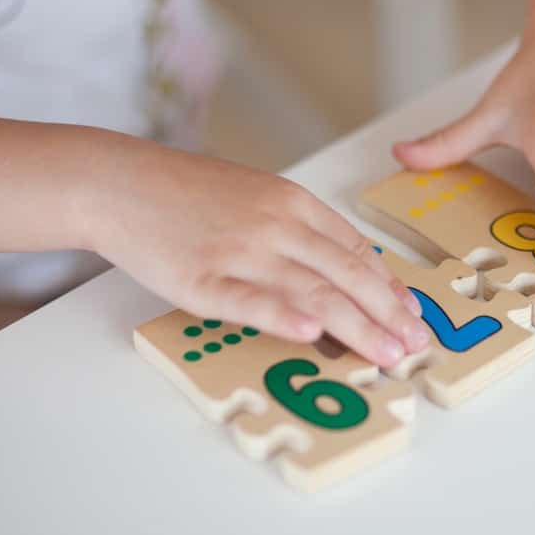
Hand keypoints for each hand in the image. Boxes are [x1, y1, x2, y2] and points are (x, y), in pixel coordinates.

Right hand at [81, 139, 428, 367]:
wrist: (119, 181)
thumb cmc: (186, 192)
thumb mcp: (254, 194)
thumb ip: (298, 226)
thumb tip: (343, 264)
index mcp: (291, 203)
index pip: (354, 249)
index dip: (388, 285)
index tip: (412, 312)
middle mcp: (275, 225)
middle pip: (345, 273)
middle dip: (388, 312)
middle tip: (416, 344)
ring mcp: (240, 252)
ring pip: (313, 291)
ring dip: (357, 326)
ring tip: (387, 353)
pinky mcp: (202, 280)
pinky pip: (249, 301)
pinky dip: (283, 316)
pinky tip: (311, 335)